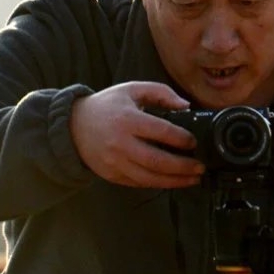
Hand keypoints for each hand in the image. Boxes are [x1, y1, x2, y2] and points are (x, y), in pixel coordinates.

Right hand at [69, 81, 204, 187]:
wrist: (74, 125)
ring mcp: (115, 162)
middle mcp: (120, 143)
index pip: (161, 132)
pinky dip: (158, 184)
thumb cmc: (107, 105)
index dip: (182, 139)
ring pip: (149, 178)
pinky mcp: (112, 175)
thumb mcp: (132, 89)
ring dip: (175, 181)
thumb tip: (185, 105)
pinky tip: (173, 181)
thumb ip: (160, 92)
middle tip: (200, 167)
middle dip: (183, 166)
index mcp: (127, 119)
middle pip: (157, 160)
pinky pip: (139, 183)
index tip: (193, 142)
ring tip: (193, 179)